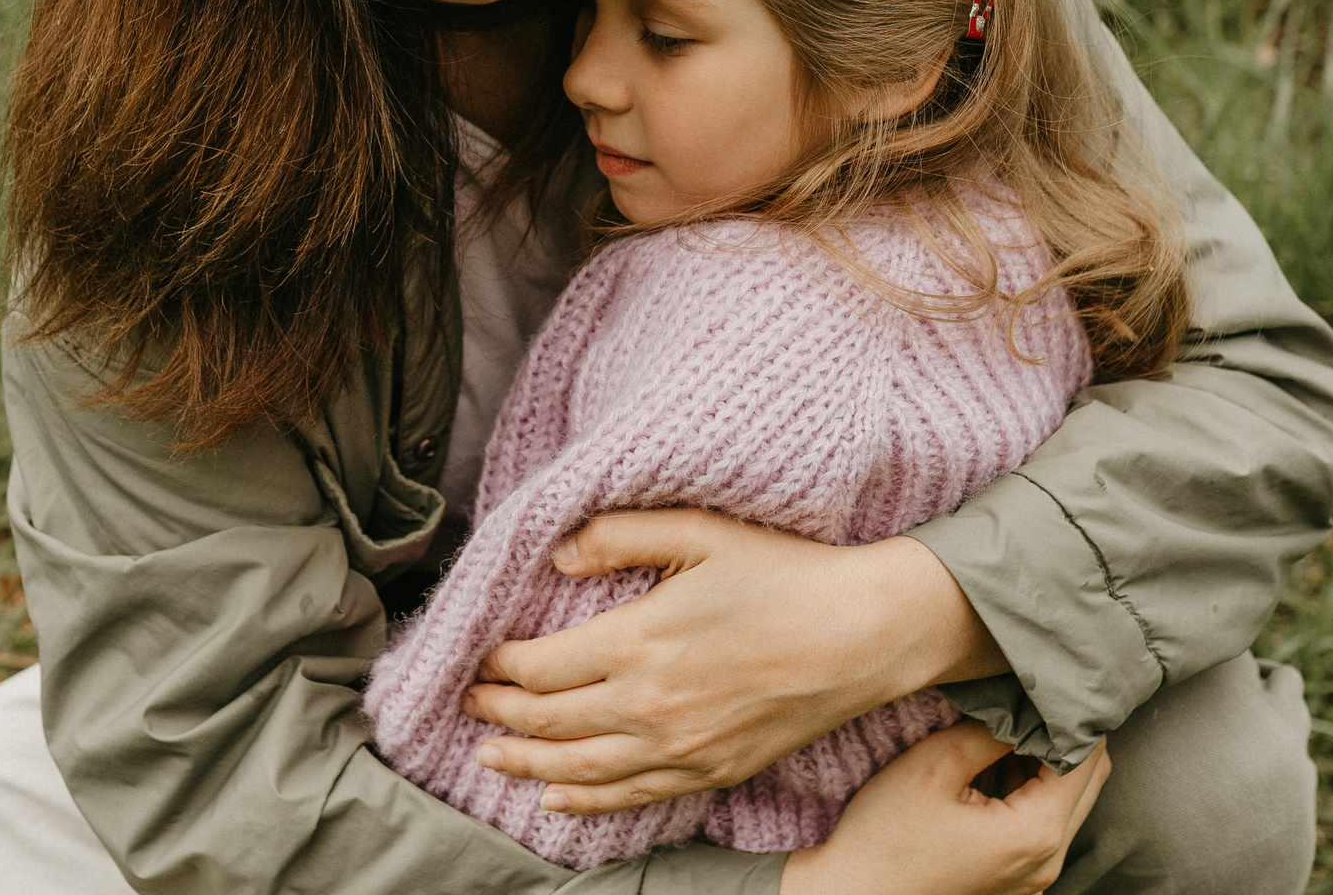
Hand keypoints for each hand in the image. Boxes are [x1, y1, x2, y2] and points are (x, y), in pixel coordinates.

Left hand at [462, 510, 1007, 813]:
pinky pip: (630, 796)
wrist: (863, 634)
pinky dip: (584, 801)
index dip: (498, 666)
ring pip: (578, 771)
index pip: (539, 668)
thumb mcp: (700, 531)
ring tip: (488, 756)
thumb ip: (621, 534)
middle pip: (547, 723)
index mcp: (638, 642)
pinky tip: (556, 797)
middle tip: (469, 703)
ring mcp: (680, 748)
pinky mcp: (710, 771)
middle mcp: (649, 706)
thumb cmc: (785, 574)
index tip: (481, 657)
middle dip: (498, 715)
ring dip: (525, 765)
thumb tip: (558, 554)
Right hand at [780, 725, 1108, 894]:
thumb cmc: (886, 836)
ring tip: (1008, 728)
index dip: (1071, 715)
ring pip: (1067, 804)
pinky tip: (994, 765)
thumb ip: (992, 732)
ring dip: (1047, 763)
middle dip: (1067, 736)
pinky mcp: (1015, 881)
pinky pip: (1042, 827)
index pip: (1086, 759)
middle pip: (1088, 782)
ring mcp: (1033, 877)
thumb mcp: (937, 765)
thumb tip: (1024, 709)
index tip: (1046, 682)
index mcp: (1036, 833)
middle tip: (1031, 698)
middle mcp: (1047, 862)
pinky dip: (1031, 791)